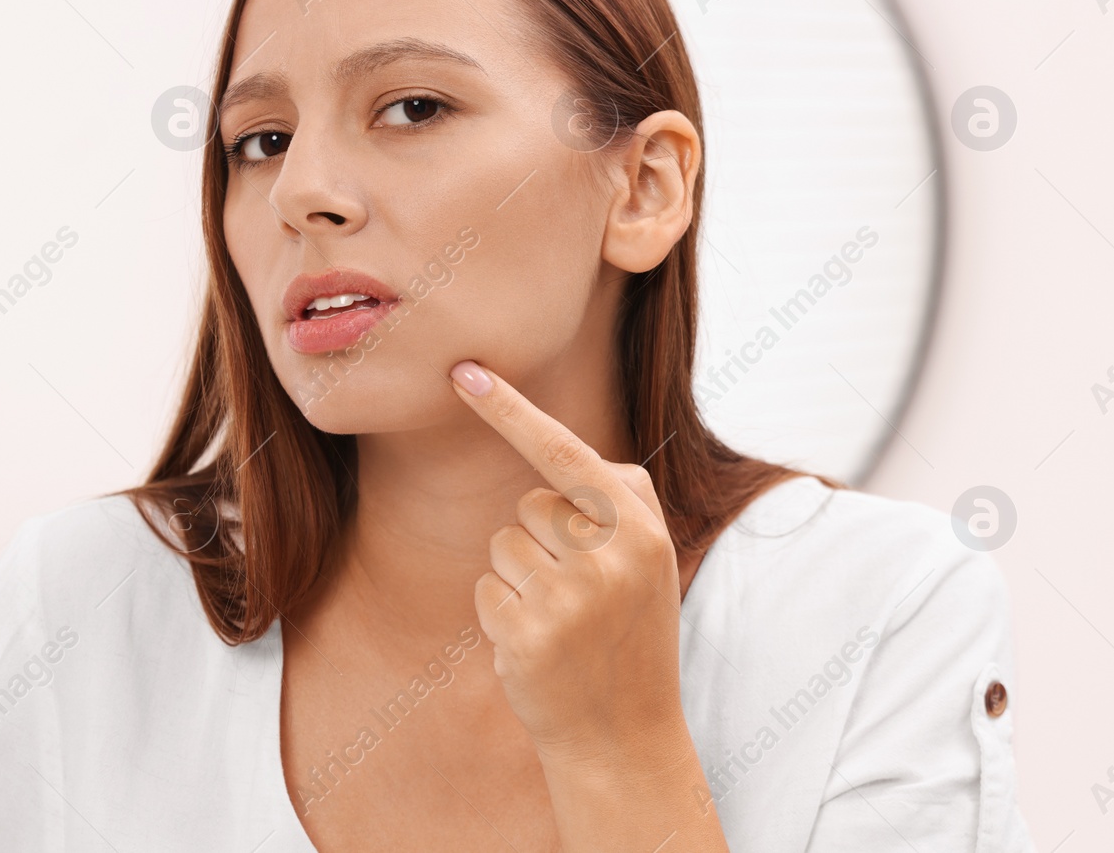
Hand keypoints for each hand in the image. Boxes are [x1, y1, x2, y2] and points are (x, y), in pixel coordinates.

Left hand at [449, 358, 684, 764]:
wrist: (627, 740)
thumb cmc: (631, 638)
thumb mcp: (650, 564)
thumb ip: (617, 506)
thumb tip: (560, 451)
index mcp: (640, 529)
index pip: (564, 453)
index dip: (510, 410)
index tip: (463, 372)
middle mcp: (608, 556)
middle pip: (528, 505)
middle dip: (539, 542)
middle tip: (577, 596)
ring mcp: (568, 597)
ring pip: (501, 544)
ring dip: (517, 579)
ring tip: (560, 621)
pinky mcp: (529, 633)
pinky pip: (484, 589)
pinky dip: (500, 616)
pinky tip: (537, 647)